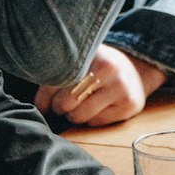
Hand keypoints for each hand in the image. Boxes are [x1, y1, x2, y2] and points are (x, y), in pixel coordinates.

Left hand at [35, 45, 166, 125]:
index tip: (44, 103)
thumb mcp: (83, 61)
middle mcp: (107, 67)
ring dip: (73, 115)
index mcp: (91, 52)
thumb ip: (59, 75)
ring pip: (79, 115)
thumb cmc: (98, 68)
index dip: (45, 95)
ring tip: (78, 106)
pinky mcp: (129, 105)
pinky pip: (95, 123)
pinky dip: (90, 119)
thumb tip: (38, 106)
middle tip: (61, 104)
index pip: (56, 79)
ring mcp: (120, 87)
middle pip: (65, 101)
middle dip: (59, 107)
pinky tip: (96, 108)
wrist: (136, 71)